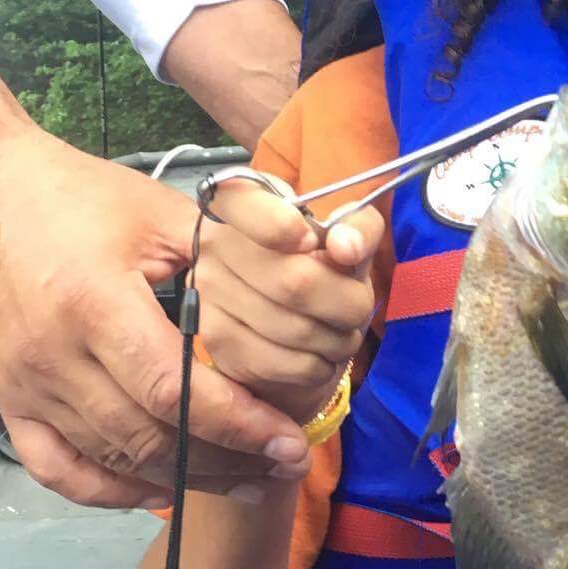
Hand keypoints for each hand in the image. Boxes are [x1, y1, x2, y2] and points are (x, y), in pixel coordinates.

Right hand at [0, 55, 312, 507]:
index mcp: (96, 305)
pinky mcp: (8, 400)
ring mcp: (25, 386)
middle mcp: (55, 357)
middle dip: (226, 461)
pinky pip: (59, 471)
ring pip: (112, 461)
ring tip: (243, 479)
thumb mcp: (160, 211)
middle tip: (282, 465)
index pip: (176, 391)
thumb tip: (300, 280)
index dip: (238, 425)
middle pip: (149, 438)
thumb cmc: (78, 195)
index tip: (288, 443)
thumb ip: (226, 254)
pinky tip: (158, 489)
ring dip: (182, 480)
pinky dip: (111, 491)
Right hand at [195, 180, 382, 424]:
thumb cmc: (318, 268)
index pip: (246, 203)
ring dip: (337, 340)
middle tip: (358, 310)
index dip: (279, 224)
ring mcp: (208, 294)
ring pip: (294, 328)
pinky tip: (320, 356)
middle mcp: (214, 244)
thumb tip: (346, 247)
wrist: (281, 317)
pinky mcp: (214, 341)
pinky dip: (316, 366)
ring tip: (343, 334)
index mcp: (241, 201)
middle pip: (296, 281)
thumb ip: (359, 228)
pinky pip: (281, 362)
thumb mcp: (345, 237)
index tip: (311, 241)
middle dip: (348, 305)